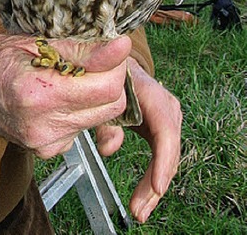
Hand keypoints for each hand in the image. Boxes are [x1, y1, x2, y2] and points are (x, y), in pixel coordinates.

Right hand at [0, 33, 130, 158]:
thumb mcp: (32, 42)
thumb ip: (79, 49)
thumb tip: (119, 45)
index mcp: (38, 94)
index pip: (106, 89)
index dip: (117, 64)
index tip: (116, 44)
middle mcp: (43, 126)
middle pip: (109, 107)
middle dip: (112, 79)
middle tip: (98, 57)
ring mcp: (44, 143)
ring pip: (98, 118)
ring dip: (95, 94)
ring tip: (72, 73)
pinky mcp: (44, 150)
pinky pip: (80, 128)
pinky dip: (78, 108)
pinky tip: (57, 93)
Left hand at [95, 57, 181, 222]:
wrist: (117, 62)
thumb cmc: (108, 75)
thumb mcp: (103, 92)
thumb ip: (105, 120)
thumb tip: (108, 150)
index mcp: (152, 95)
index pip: (165, 132)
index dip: (162, 161)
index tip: (156, 186)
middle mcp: (168, 107)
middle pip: (168, 152)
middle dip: (154, 185)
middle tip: (138, 210)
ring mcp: (170, 118)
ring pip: (168, 160)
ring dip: (154, 188)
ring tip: (139, 210)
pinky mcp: (165, 128)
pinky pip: (162, 158)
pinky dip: (153, 179)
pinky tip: (144, 198)